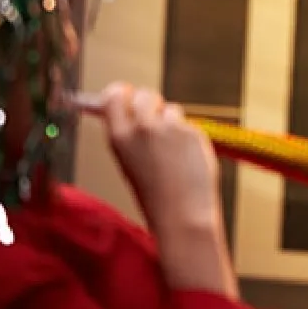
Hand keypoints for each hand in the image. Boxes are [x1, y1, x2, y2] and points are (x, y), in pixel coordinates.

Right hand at [94, 83, 221, 235]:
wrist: (182, 215)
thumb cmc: (155, 195)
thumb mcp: (128, 162)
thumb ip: (128, 134)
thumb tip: (128, 109)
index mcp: (119, 137)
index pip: (114, 95)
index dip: (121, 93)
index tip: (126, 95)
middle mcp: (143, 128)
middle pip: (144, 94)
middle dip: (151, 103)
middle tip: (155, 122)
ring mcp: (170, 128)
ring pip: (171, 109)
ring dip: (172, 122)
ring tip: (172, 152)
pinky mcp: (193, 131)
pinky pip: (189, 124)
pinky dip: (189, 136)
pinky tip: (187, 158)